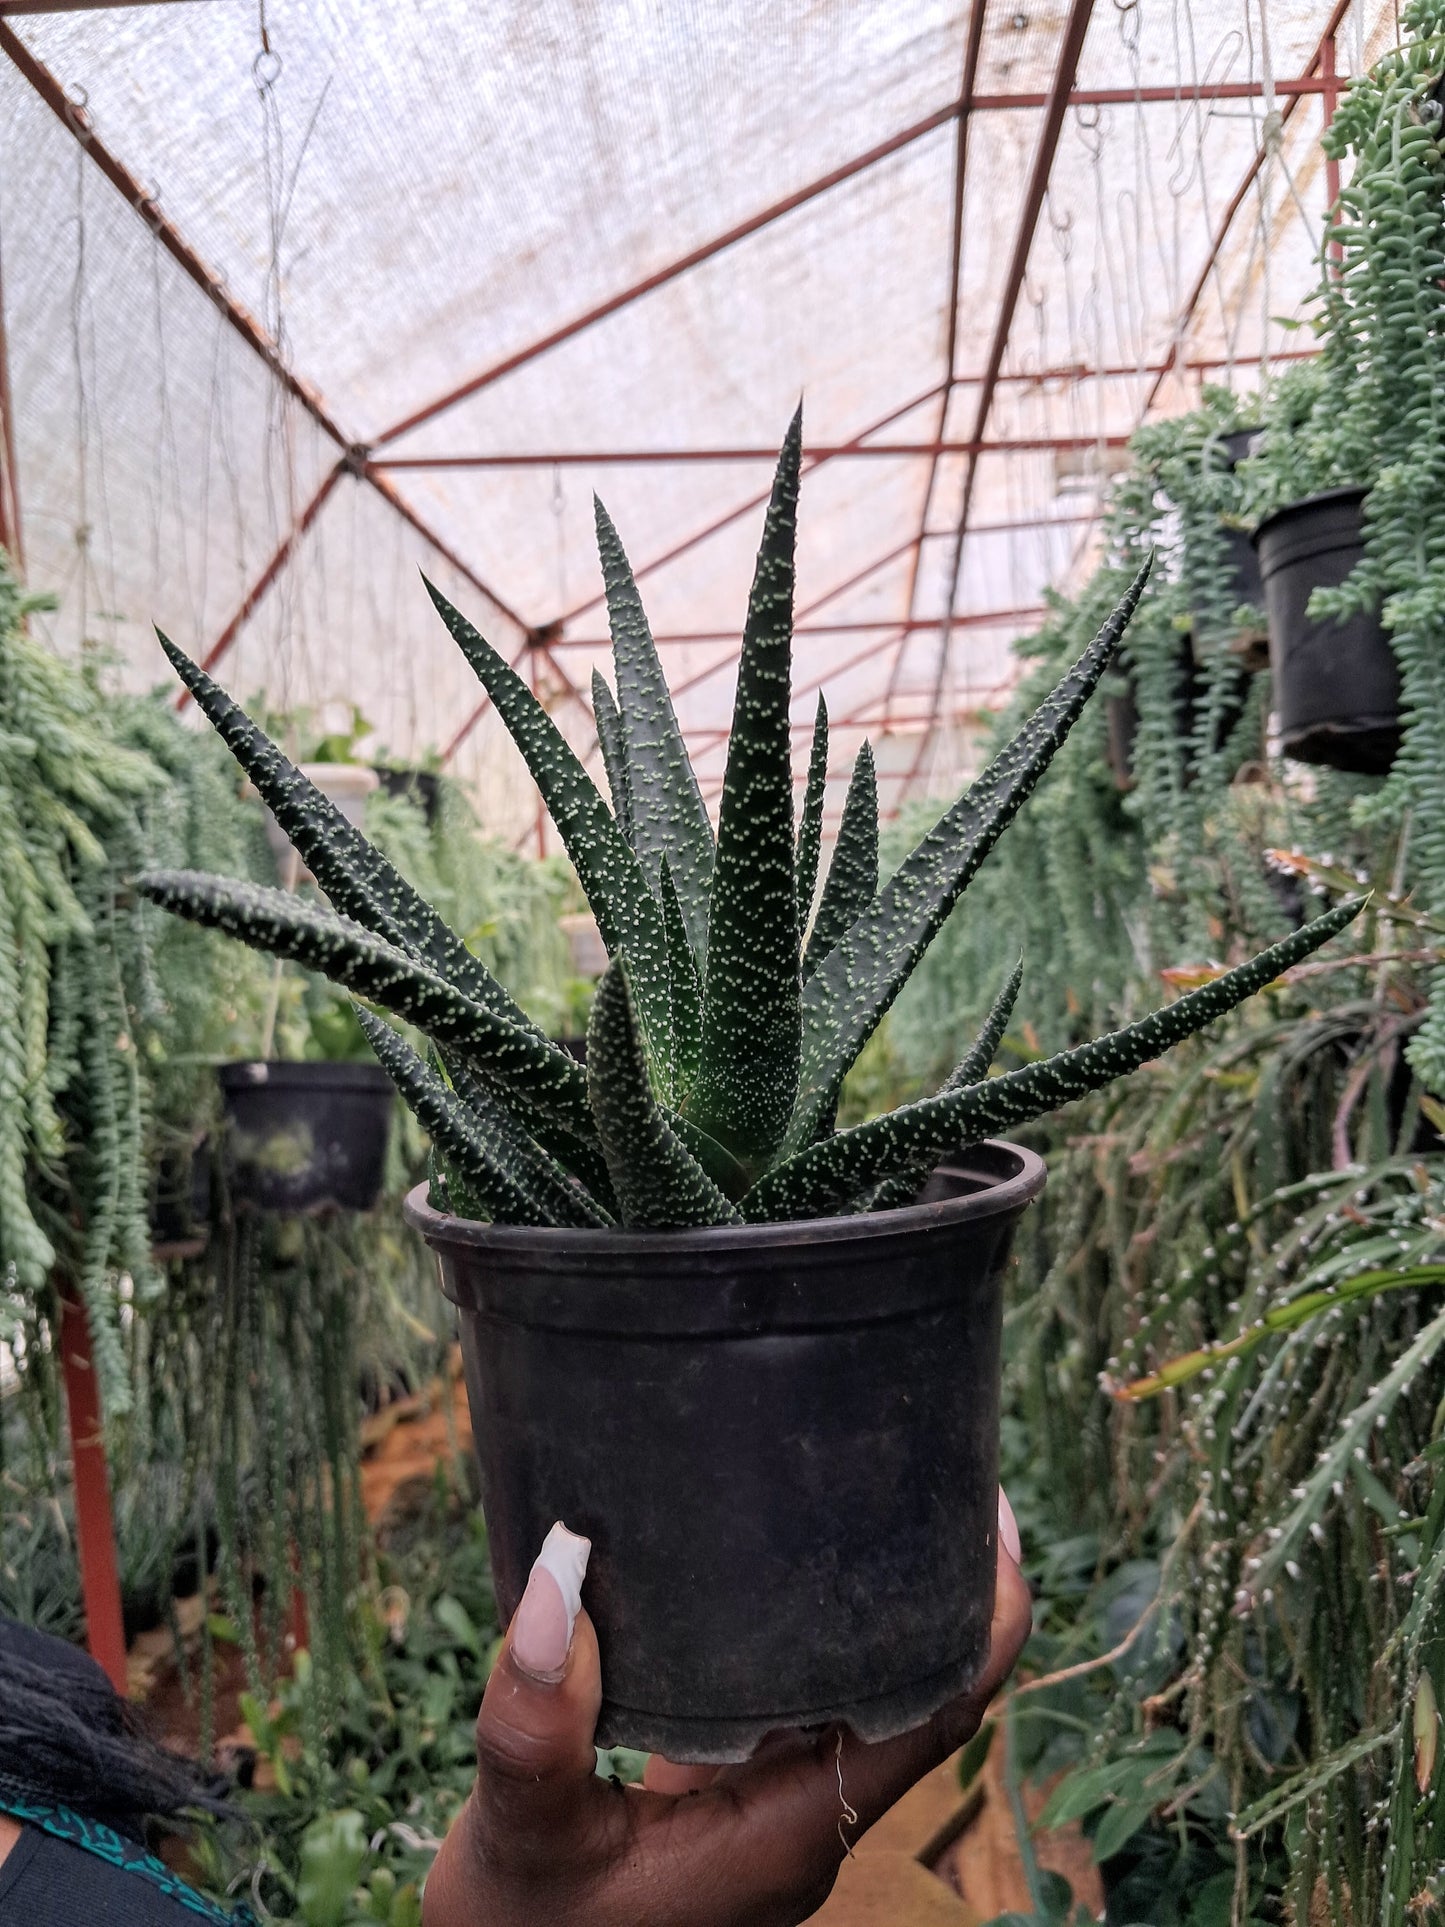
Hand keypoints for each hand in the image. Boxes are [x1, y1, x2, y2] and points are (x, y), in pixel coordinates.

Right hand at [422, 1495, 1030, 1926]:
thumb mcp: (519, 1837)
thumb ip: (537, 1721)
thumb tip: (562, 1564)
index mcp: (791, 1832)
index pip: (935, 1717)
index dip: (987, 1622)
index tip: (996, 1514)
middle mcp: (804, 1822)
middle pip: (921, 1695)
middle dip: (946, 1590)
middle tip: (933, 1463)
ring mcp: (769, 1813)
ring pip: (865, 1699)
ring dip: (884, 1608)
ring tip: (870, 1487)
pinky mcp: (728, 1800)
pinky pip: (803, 1707)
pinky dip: (812, 1634)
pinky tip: (771, 1564)